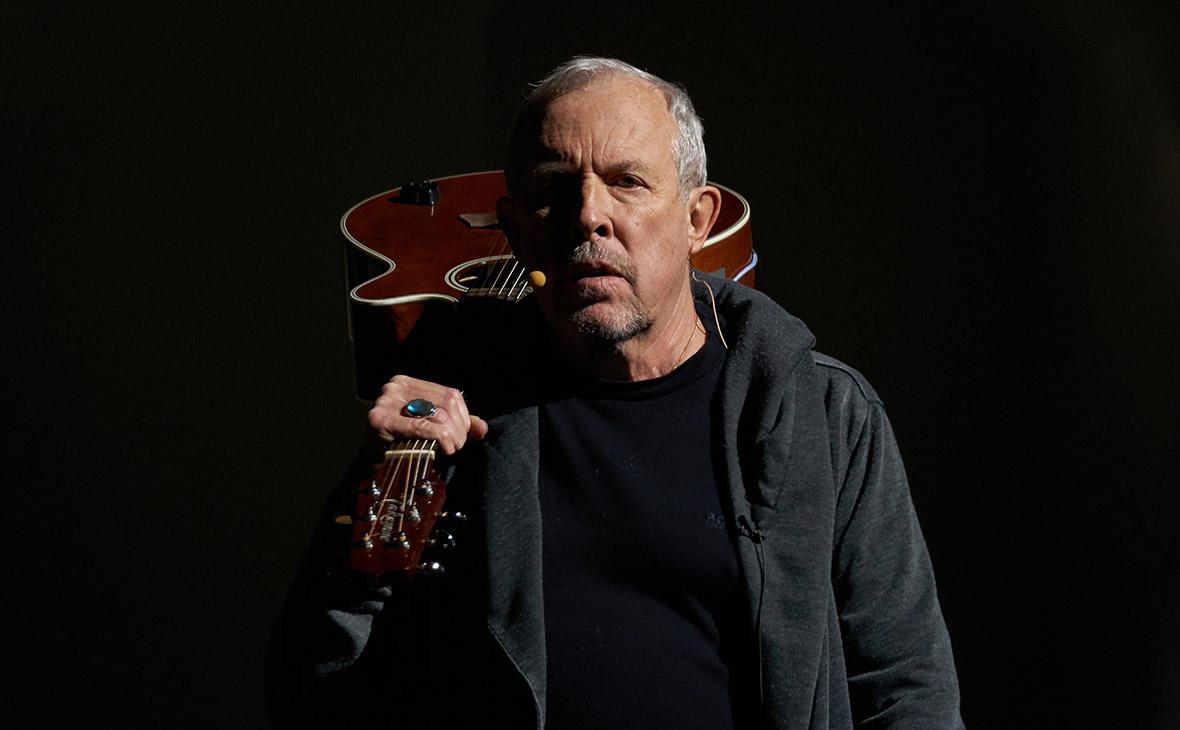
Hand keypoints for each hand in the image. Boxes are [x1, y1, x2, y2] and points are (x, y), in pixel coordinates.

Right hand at [368, 375, 488, 454]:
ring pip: (438, 414)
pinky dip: (438, 438)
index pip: (450, 395)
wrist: (371, 467)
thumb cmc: (401, 448)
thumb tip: (482, 428)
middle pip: (446, 404)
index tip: (460, 438)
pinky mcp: (379, 419)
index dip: (463, 419)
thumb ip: (457, 426)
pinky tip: (443, 449)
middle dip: (459, 430)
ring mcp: (385, 401)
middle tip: (455, 448)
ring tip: (448, 450)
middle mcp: (395, 387)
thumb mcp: (432, 432)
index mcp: (408, 384)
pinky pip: (420, 426)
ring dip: (451, 437)